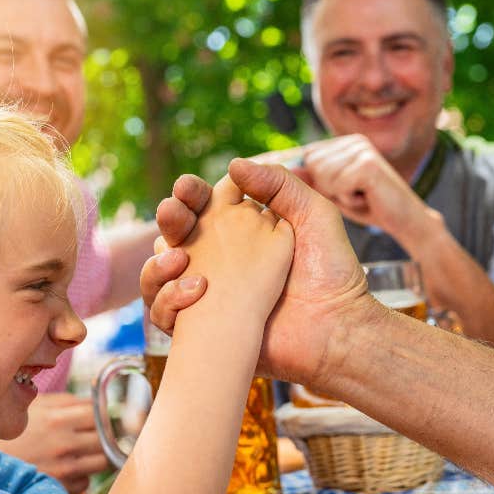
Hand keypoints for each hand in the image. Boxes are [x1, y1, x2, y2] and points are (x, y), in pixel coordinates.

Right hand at [0, 393, 108, 493]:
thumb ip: (67, 401)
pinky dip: (83, 475)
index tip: (103, 416)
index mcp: (58, 419)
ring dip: (99, 456)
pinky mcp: (61, 488)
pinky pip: (87, 481)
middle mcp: (64, 444)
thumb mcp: (37, 406)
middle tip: (100, 434)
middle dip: (106, 435)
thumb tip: (97, 402)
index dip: (104, 414)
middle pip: (106, 438)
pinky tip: (71, 469)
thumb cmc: (16, 432)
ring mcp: (64, 469)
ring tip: (88, 452)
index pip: (99, 413)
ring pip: (103, 461)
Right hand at [144, 161, 369, 383]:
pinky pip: (164, 311)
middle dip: (169, 217)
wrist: (334, 329)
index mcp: (241, 229)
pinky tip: (194, 290)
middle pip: (175, 233)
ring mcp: (205, 292)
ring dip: (158, 260)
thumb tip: (233, 164)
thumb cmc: (331, 272)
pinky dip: (166, 298)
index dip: (190, 192)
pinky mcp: (200, 326)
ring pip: (160, 271)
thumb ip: (279, 183)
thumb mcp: (314, 215)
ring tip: (178, 257)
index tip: (188, 188)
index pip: (203, 204)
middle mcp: (218, 258)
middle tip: (173, 212)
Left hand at [300, 134, 430, 237]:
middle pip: (310, 164)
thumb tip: (269, 168)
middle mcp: (352, 141)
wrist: (405, 221)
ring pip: (321, 175)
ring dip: (336, 194)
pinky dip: (347, 198)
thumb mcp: (331, 191)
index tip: (317, 184)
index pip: (305, 154)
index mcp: (342, 144)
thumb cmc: (367, 206)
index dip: (303, 175)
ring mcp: (361, 150)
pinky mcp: (368, 164)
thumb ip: (306, 179)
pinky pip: (336, 184)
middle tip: (350, 195)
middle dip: (324, 188)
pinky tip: (365, 198)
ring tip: (358, 196)